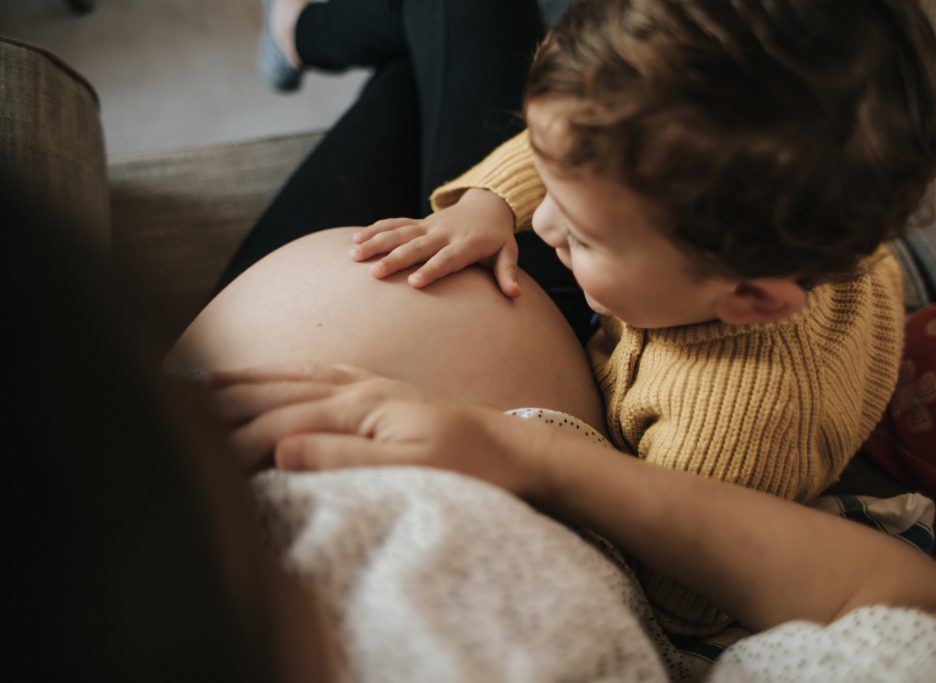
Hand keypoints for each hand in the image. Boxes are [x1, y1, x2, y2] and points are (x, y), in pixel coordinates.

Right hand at [206, 363, 550, 493]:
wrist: (515, 447)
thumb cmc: (468, 464)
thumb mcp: (410, 468)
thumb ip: (345, 459)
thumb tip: (281, 450)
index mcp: (361, 406)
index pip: (281, 421)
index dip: (236, 439)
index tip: (199, 457)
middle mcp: (361, 388)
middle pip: (279, 390)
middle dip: (226, 398)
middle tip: (175, 400)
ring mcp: (372, 386)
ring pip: (297, 377)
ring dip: (252, 379)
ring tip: (210, 379)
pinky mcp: (384, 393)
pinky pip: (325, 374)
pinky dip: (294, 373)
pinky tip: (286, 376)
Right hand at [350, 189, 521, 297]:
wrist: (487, 205)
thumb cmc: (497, 238)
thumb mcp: (508, 252)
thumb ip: (508, 273)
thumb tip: (515, 295)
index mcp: (466, 243)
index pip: (447, 258)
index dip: (431, 269)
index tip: (414, 282)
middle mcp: (444, 233)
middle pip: (417, 247)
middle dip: (395, 259)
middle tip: (375, 274)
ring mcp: (429, 226)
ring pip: (399, 233)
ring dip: (376, 243)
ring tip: (354, 255)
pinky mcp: (419, 222)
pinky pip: (394, 223)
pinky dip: (375, 229)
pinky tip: (354, 239)